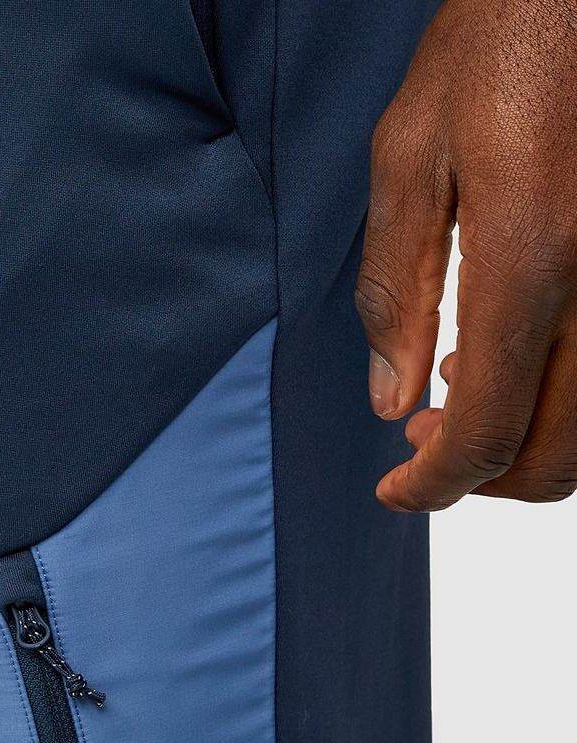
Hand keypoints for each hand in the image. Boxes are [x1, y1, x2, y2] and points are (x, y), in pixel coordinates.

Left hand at [356, 0, 576, 510]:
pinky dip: (565, 399)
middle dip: (482, 477)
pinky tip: (515, 357)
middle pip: (560, 454)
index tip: (392, 492)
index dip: (433, 484)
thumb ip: (395, 288)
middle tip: (420, 447)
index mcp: (531, 257)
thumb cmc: (497, 43)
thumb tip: (388, 398)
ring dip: (527, 445)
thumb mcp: (409, 157)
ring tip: (458, 397)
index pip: (487, 429)